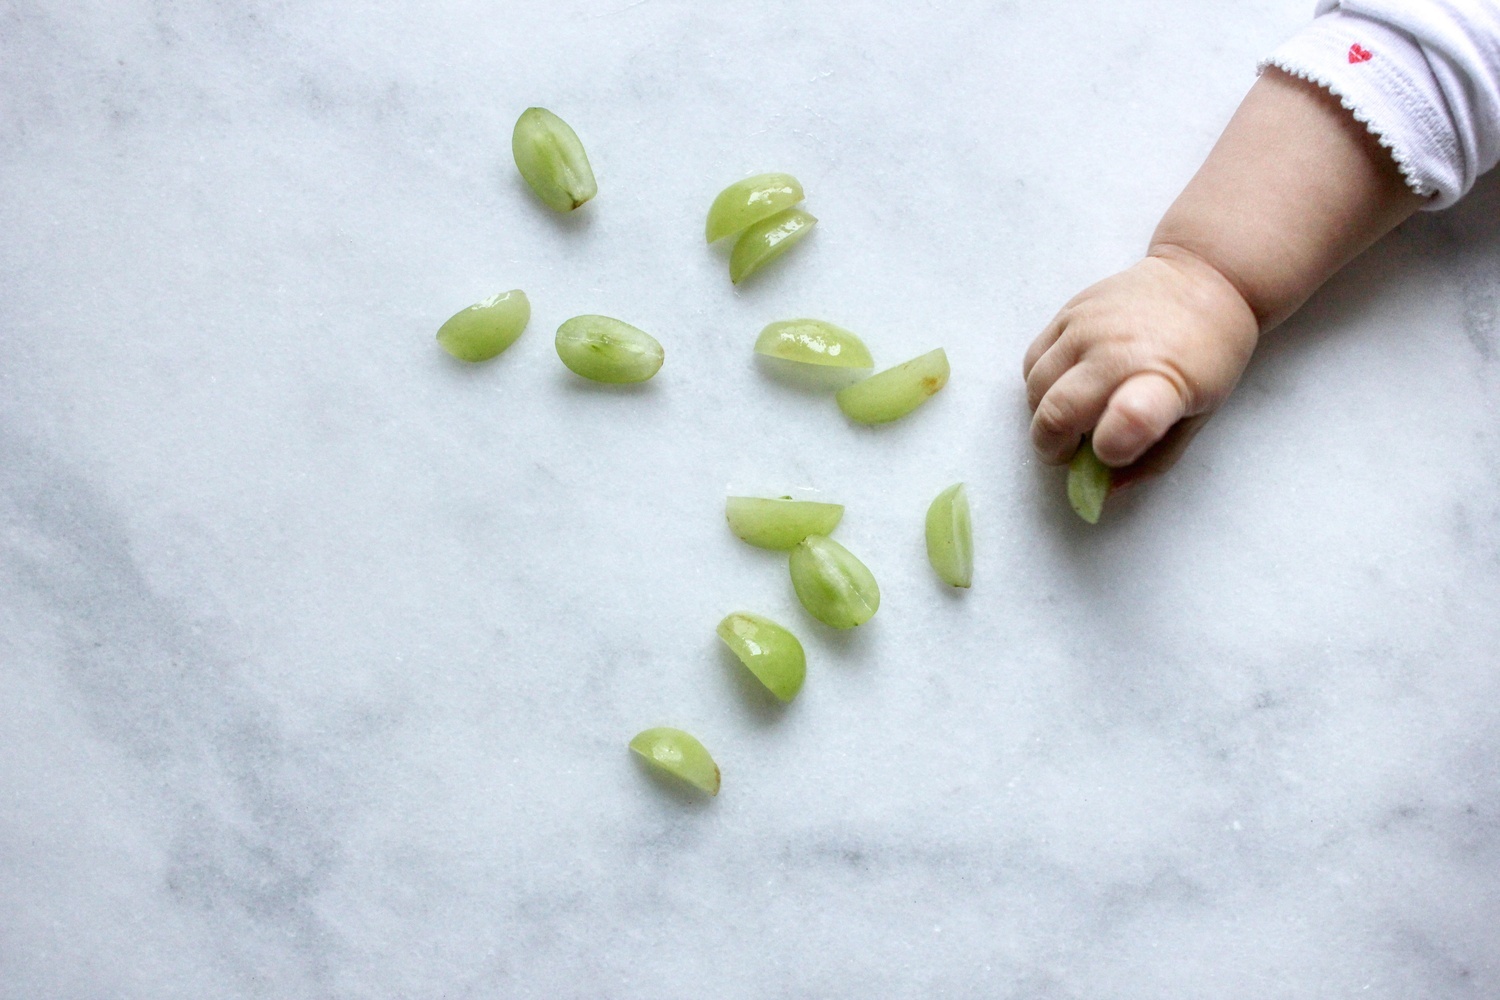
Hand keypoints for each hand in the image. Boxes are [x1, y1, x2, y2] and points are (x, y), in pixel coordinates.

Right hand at [1022, 247, 1258, 482]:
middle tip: (1072, 451)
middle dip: (1054, 448)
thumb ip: (1152, 459)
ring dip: (1044, 416)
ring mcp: (1087, 327)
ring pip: (1035, 391)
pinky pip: (1032, 361)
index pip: (1128, 420)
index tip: (1110, 454)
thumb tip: (1102, 492)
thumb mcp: (1199, 415)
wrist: (1205, 279)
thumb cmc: (1207, 356)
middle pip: (1057, 413)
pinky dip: (1040, 385)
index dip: (1109, 451)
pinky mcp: (1068, 312)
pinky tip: (1065, 386)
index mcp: (1162, 379)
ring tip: (1071, 417)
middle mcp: (1117, 350)